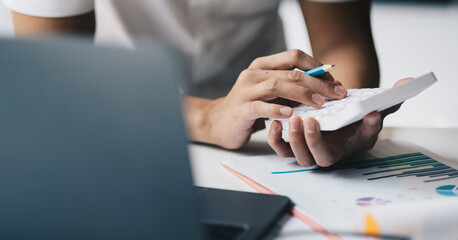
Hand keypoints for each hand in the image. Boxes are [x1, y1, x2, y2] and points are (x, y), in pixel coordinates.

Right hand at [197, 49, 346, 148]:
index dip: (317, 67)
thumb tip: (325, 90)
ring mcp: (245, 90)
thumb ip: (291, 89)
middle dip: (318, 83)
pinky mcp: (241, 108)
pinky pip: (260, 106)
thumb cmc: (250, 107)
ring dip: (302, 94)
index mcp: (264, 65)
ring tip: (319, 103)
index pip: (294, 55)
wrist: (219, 121)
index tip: (334, 81)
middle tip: (337, 94)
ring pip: (277, 85)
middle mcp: (254, 73)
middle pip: (291, 72)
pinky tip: (290, 115)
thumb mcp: (271, 93)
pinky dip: (276, 110)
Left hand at [267, 78, 411, 166]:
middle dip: (312, 141)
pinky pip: (281, 149)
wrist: (334, 114)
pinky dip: (276, 139)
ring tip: (294, 118)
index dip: (364, 131)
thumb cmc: (351, 115)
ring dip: (295, 139)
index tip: (368, 115)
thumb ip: (388, 99)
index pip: (357, 143)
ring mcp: (308, 150)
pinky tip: (276, 122)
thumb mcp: (372, 107)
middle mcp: (328, 152)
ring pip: (299, 155)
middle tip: (310, 120)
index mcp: (349, 145)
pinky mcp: (291, 144)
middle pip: (318, 157)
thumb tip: (408, 82)